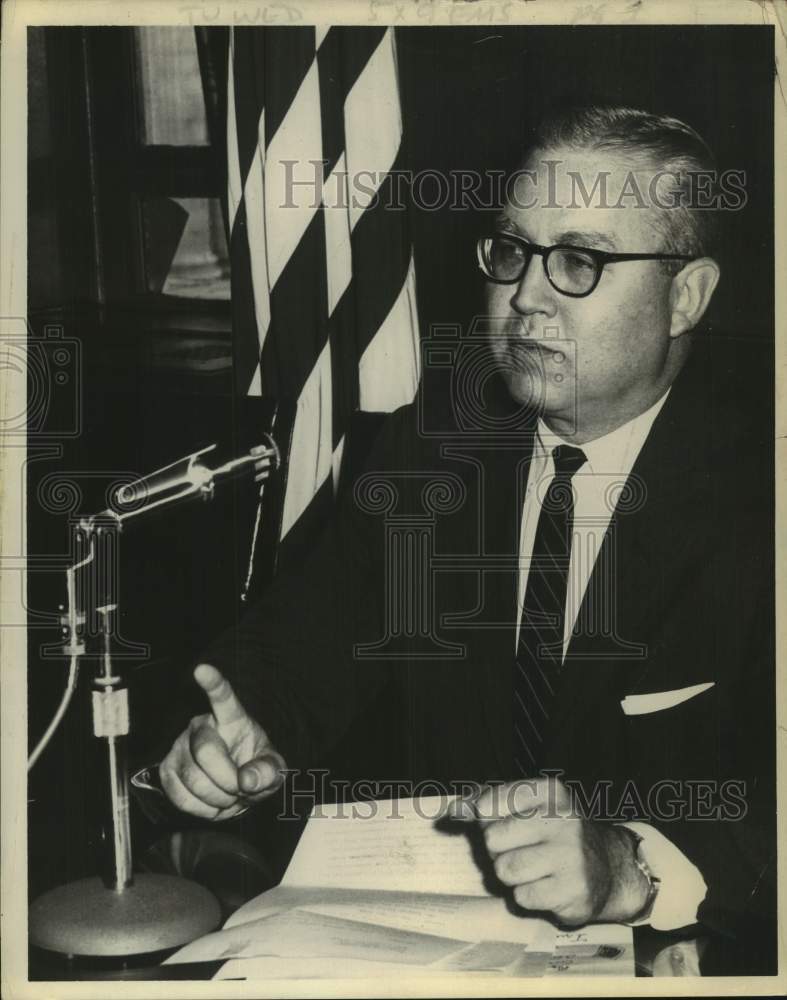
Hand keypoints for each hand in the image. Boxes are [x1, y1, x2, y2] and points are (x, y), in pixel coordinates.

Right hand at [160, 663, 285, 819]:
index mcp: (231, 718)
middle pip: (205, 751)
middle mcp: (200, 726)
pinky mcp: (167, 770)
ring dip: (217, 798)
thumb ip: (268, 771)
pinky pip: (180, 797)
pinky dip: (202, 809)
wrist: (235, 788)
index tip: (202, 669)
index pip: (222, 697)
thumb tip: (249, 780)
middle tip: (240, 789)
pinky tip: (213, 802)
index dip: (213, 683)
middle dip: (227, 779)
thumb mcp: (272, 768)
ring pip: (192, 778)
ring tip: (229, 795)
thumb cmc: (253, 768)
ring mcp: (180, 747)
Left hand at [453, 777, 649, 925]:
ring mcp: (572, 856)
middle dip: (497, 850)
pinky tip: (547, 886)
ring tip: (533, 869)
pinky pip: (523, 897)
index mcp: (549, 792)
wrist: (608, 866)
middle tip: (519, 849)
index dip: (485, 817)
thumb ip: (483, 803)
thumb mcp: (525, 806)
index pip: (489, 802)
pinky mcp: (574, 892)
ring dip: (511, 875)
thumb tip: (451, 811)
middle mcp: (564, 820)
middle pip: (493, 839)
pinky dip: (527, 896)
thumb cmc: (551, 833)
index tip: (495, 820)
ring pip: (506, 870)